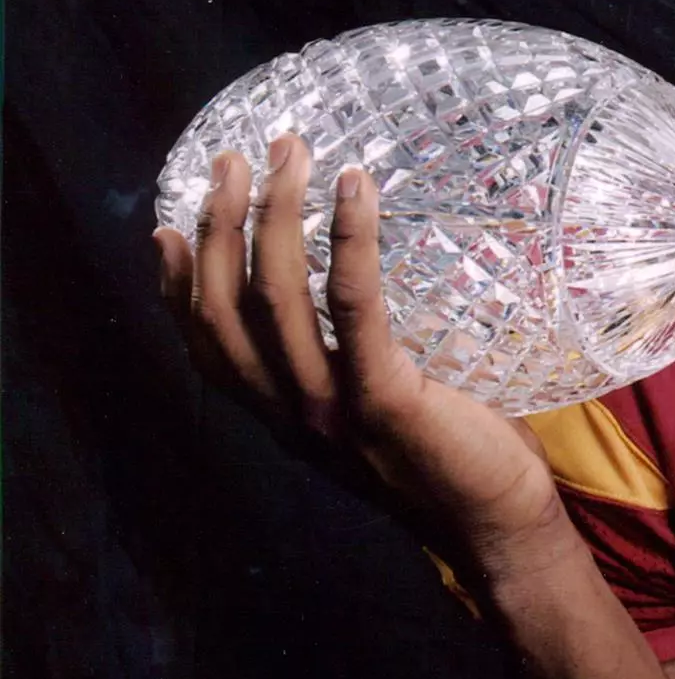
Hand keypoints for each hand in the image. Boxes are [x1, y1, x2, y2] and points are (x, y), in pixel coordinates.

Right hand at [155, 135, 565, 572]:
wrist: (499, 525)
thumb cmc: (459, 457)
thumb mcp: (385, 408)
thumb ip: (359, 364)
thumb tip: (369, 298)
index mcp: (285, 415)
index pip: (207, 345)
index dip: (178, 284)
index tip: (170, 224)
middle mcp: (291, 414)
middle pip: (225, 308)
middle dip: (222, 223)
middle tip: (236, 156)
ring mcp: (330, 408)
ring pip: (273, 298)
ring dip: (273, 215)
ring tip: (288, 152)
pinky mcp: (381, 398)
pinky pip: (352, 304)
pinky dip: (349, 238)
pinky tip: (353, 186)